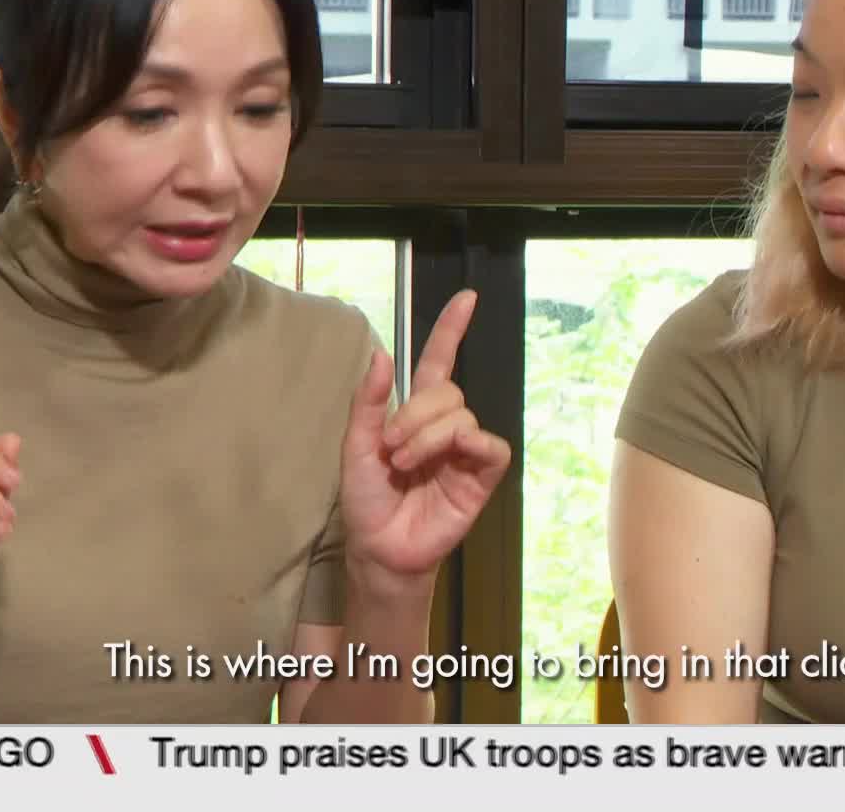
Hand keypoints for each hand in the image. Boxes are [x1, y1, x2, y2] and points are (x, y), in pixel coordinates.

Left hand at [339, 290, 512, 586]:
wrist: (379, 546)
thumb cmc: (367, 499)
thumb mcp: (356, 445)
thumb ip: (369, 402)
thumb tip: (383, 355)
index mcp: (415, 414)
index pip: (439, 362)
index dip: (451, 329)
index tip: (467, 298)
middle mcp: (445, 426)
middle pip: (447, 390)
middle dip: (414, 413)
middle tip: (391, 446)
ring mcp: (465, 450)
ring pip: (461, 415)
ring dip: (428, 435)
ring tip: (405, 462)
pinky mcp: (482, 476)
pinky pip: (489, 445)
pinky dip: (466, 443)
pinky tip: (445, 458)